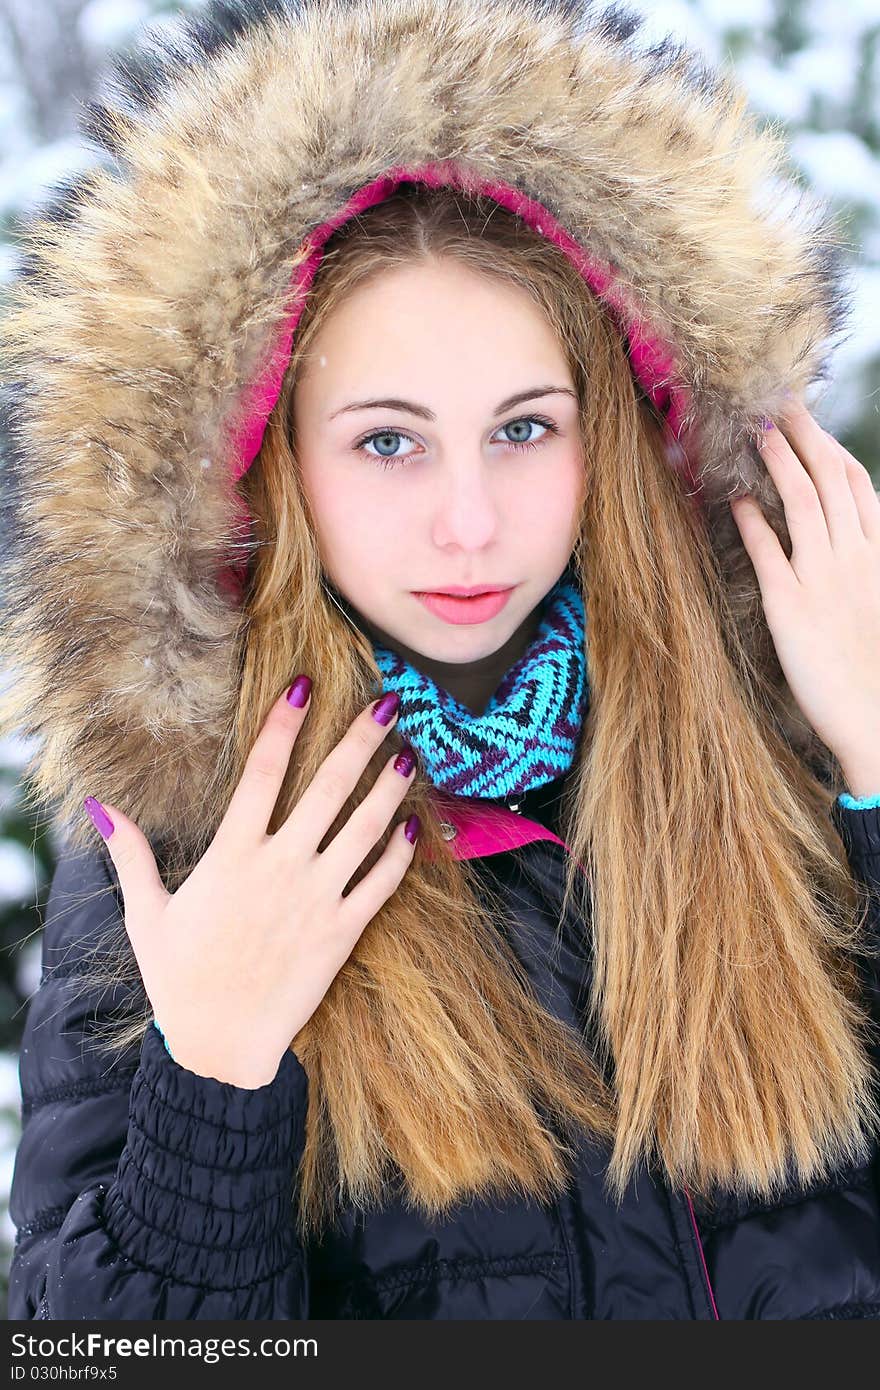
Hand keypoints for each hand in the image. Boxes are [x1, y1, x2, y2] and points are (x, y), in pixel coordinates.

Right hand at [85, 683, 419, 1086]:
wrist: (220, 1046)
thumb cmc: (179, 979)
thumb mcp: (147, 914)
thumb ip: (131, 856)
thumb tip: (101, 807)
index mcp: (232, 856)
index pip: (263, 772)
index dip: (286, 724)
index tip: (308, 685)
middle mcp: (279, 868)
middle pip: (328, 788)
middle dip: (360, 740)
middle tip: (388, 703)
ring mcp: (316, 900)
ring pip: (364, 829)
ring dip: (390, 789)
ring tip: (411, 755)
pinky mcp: (342, 934)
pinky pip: (379, 885)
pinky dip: (399, 856)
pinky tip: (412, 831)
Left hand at [729, 396, 879, 775]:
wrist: (876, 717)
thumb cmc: (874, 667)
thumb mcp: (875, 601)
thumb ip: (861, 563)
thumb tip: (840, 537)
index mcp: (877, 553)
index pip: (856, 484)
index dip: (832, 448)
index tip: (810, 420)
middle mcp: (853, 556)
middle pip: (827, 479)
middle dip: (803, 435)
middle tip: (777, 401)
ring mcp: (822, 578)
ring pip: (800, 502)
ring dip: (777, 461)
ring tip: (754, 432)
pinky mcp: (789, 606)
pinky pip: (768, 552)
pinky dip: (751, 521)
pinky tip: (734, 500)